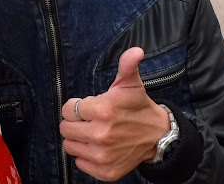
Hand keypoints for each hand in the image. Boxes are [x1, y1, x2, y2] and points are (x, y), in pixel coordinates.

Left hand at [60, 48, 169, 181]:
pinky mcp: (106, 171)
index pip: (67, 109)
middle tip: (89, 120)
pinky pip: (80, 163)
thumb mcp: (130, 84)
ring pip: (70, 146)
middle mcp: (101, 135)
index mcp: (103, 110)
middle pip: (65, 128)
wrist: (158, 136)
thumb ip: (126, 65)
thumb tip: (135, 51)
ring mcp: (103, 155)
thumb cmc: (138, 107)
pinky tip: (98, 147)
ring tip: (93, 132)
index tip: (88, 107)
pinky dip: (86, 156)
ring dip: (78, 139)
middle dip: (74, 122)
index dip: (76, 107)